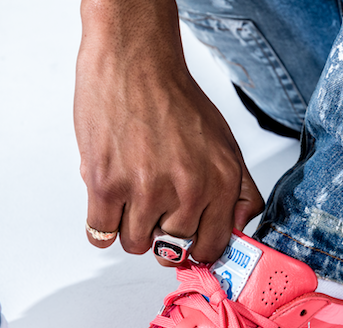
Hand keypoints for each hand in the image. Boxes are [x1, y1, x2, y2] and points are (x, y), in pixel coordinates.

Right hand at [74, 0, 263, 263]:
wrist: (135, 62)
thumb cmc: (176, 101)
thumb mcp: (226, 145)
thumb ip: (241, 194)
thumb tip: (238, 232)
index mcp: (220, 183)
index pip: (213, 247)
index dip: (196, 250)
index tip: (186, 245)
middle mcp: (188, 190)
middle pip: (171, 250)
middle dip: (161, 233)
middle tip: (153, 204)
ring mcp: (146, 190)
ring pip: (135, 245)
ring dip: (130, 227)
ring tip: (131, 194)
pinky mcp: (107, 185)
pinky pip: (101, 235)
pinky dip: (102, 225)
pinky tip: (110, 200)